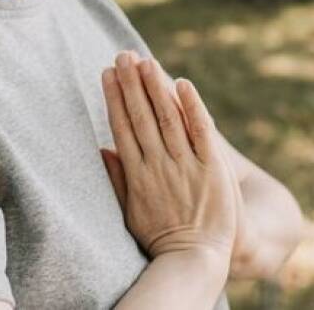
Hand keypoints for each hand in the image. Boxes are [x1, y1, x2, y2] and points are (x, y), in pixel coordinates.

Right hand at [100, 52, 236, 266]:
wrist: (196, 259)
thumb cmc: (160, 237)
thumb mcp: (129, 211)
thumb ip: (117, 179)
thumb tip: (101, 149)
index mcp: (137, 174)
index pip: (122, 127)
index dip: (114, 97)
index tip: (107, 72)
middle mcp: (158, 165)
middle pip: (141, 116)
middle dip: (130, 84)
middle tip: (122, 55)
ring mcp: (185, 166)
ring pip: (167, 118)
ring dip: (155, 87)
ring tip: (145, 61)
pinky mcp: (212, 169)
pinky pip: (202, 132)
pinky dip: (192, 107)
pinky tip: (182, 84)